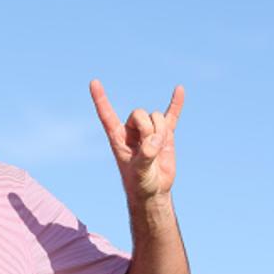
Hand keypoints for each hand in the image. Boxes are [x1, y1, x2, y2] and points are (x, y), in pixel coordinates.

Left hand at [89, 79, 183, 200]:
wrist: (154, 191)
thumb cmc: (140, 183)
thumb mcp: (139, 172)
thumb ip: (145, 155)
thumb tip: (155, 140)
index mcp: (117, 137)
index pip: (106, 114)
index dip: (100, 99)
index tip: (93, 82)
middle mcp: (131, 130)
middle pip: (140, 113)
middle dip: (148, 128)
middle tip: (150, 149)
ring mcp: (149, 130)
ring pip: (157, 117)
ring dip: (161, 132)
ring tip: (158, 150)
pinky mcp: (165, 134)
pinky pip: (171, 115)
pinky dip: (176, 103)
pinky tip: (180, 89)